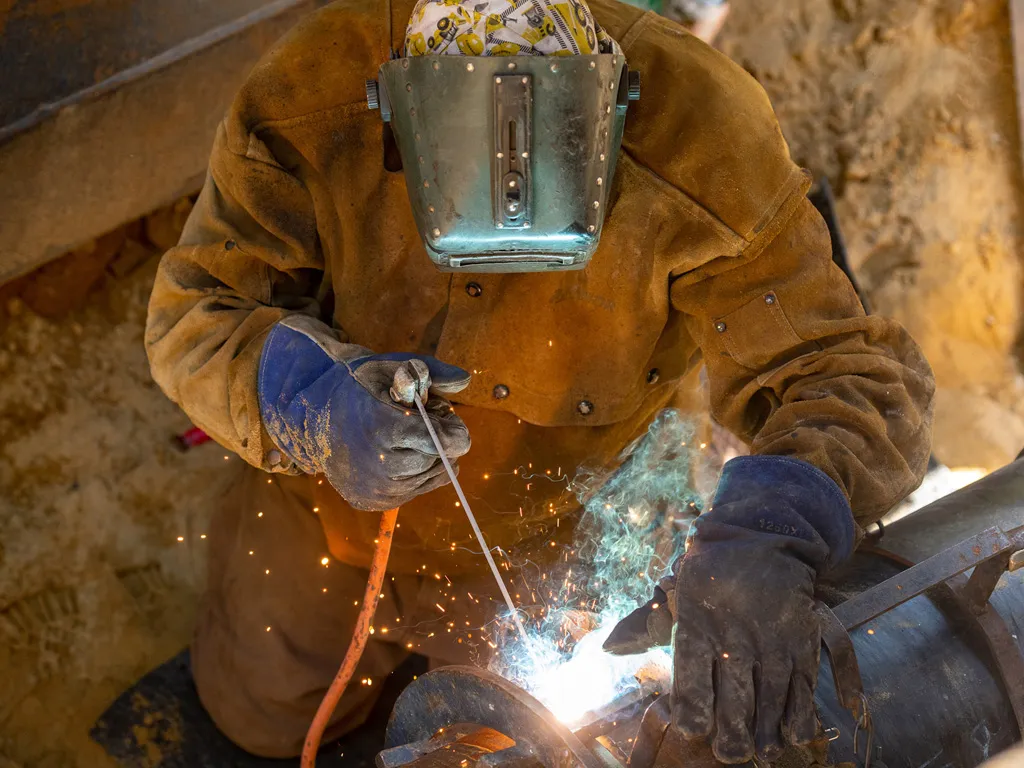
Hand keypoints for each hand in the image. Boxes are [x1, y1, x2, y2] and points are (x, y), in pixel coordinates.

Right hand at [258, 319, 470, 509]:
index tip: (443, 414)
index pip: (441, 441)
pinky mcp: (370, 502)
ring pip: (431, 477)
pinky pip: (415, 491)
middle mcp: (382, 467)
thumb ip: (431, 372)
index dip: (451, 428)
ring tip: (406, 437)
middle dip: (439, 440)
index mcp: (386, 429)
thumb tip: (464, 381)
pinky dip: (415, 473)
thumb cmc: (360, 388)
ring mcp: (376, 490)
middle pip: (440, 459)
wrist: (314, 417)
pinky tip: (396, 454)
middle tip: (420, 422)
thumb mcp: (393, 368)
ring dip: (429, 457)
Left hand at [605, 456, 856, 763]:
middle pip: (733, 699)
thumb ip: (646, 624)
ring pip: (770, 698)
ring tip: (764, 753)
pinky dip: (800, 713)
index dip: (693, 712)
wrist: (759, 536)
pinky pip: (803, 684)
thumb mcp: (673, 592)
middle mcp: (734, 639)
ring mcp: (770, 641)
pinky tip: (795, 734)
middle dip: (732, 734)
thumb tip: (610, 647)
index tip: (692, 731)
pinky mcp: (800, 640)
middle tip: (730, 756)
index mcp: (697, 627)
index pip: (692, 681)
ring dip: (767, 731)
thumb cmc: (709, 570)